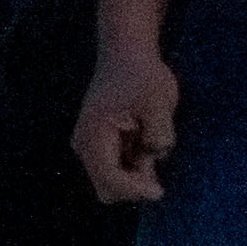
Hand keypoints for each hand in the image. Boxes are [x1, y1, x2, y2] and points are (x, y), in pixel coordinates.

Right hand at [74, 36, 178, 207]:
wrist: (126, 53)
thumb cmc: (142, 74)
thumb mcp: (159, 101)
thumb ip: (160, 134)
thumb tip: (155, 155)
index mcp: (94, 135)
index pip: (109, 179)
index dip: (135, 190)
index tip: (160, 192)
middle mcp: (86, 145)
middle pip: (108, 190)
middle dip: (134, 184)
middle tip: (153, 154)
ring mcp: (92, 147)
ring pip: (115, 182)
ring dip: (137, 172)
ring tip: (148, 135)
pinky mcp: (103, 146)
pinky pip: (121, 170)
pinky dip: (136, 164)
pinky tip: (143, 135)